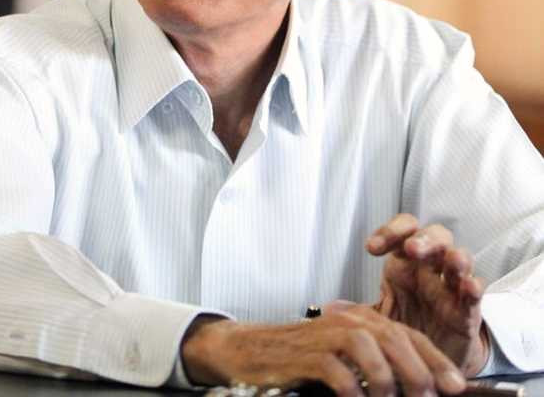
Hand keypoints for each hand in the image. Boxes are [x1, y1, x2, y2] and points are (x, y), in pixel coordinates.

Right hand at [181, 307, 466, 396]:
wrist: (252, 351)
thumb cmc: (302, 358)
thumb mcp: (344, 356)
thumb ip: (376, 364)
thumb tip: (414, 388)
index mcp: (362, 319)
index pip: (409, 335)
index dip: (436, 360)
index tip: (457, 386)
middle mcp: (349, 321)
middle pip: (396, 337)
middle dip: (420, 370)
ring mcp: (327, 334)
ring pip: (371, 348)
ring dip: (388, 380)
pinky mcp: (307, 353)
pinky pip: (339, 370)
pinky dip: (353, 389)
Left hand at [366, 213, 488, 375]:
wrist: (430, 364)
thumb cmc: (406, 327)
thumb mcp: (379, 318)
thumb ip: (358, 312)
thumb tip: (328, 308)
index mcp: (405, 263)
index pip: (401, 231)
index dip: (389, 232)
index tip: (372, 248)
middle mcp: (430, 268)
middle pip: (433, 236)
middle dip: (424, 239)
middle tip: (412, 249)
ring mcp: (451, 287)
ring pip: (460, 257)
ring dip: (456, 258)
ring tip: (452, 263)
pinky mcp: (468, 310)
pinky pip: (476, 292)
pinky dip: (474, 287)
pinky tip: (469, 287)